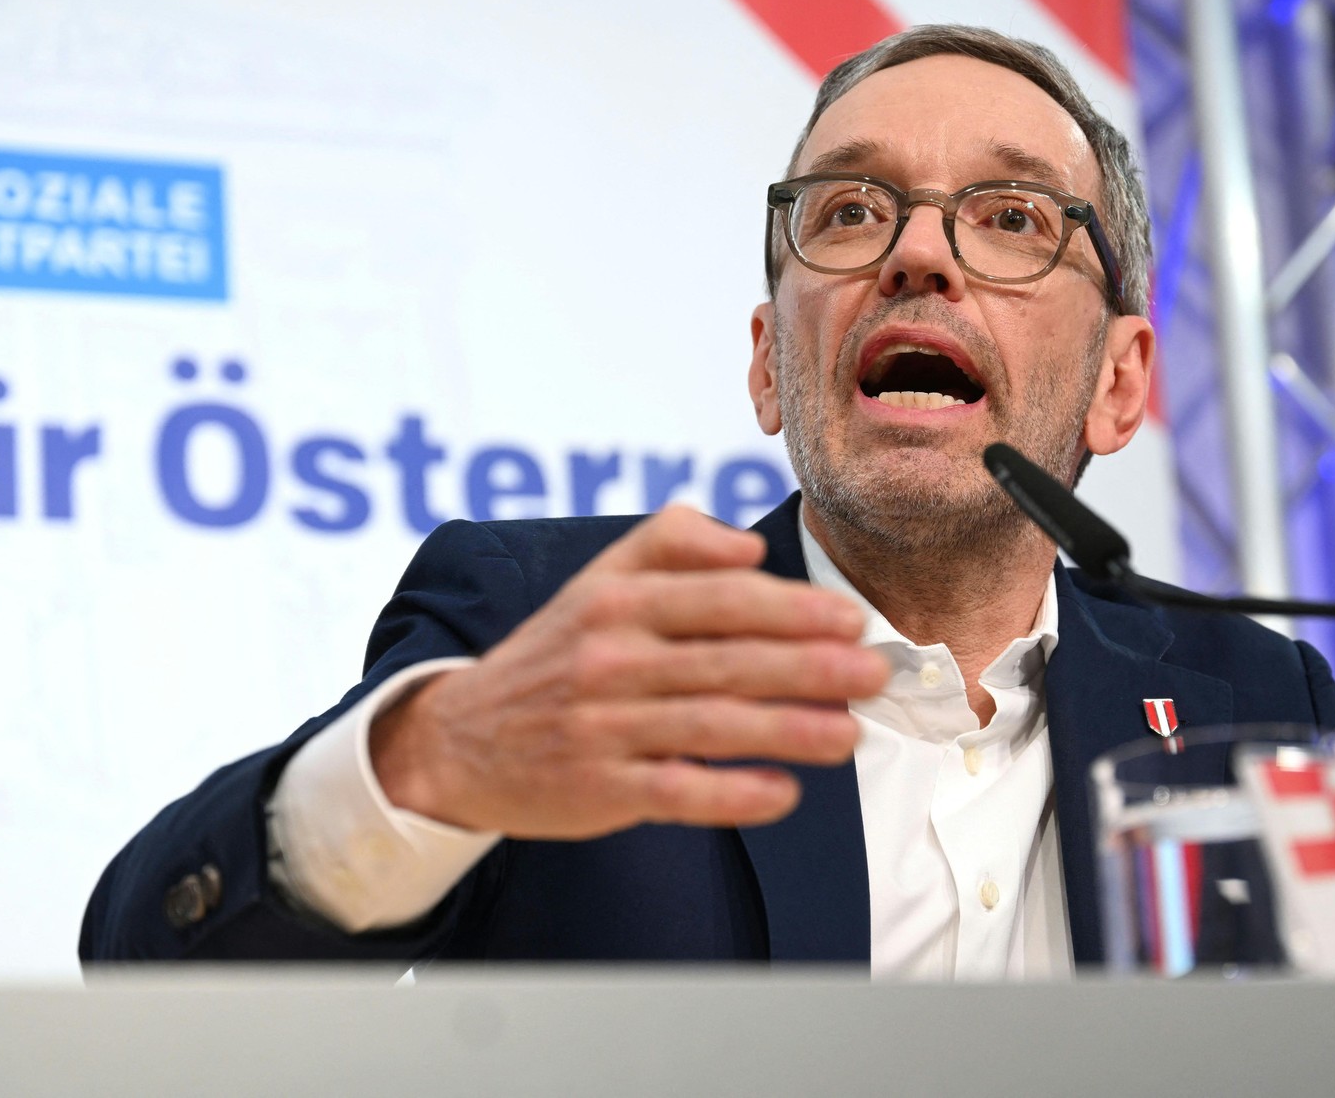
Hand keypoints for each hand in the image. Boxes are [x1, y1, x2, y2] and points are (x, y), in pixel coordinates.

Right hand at [369, 506, 887, 838]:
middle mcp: (608, 659)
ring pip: (711, 727)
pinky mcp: (599, 789)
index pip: (718, 598)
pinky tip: (785, 792)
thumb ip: (674, 541)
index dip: (792, 608)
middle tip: (872, 672)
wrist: (461, 739)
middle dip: (809, 666)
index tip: (849, 618)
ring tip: (848, 733)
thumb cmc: (557, 652)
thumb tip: (748, 547)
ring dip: (787, 730)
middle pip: (726, 661)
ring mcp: (602, 727)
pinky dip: (733, 793)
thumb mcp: (600, 579)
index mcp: (617, 600)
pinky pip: (677, 792)